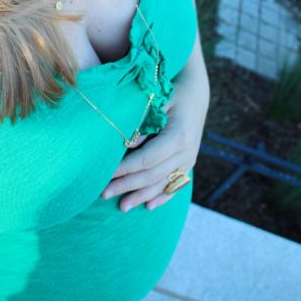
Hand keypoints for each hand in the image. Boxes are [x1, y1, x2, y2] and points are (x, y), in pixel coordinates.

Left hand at [100, 76, 208, 211]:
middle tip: (104, 194)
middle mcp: (187, 152)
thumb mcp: (157, 102)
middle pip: (152, 175)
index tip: (105, 175)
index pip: (147, 160)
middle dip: (127, 186)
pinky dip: (162, 197)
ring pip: (163, 184)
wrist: (196, 94)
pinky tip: (149, 206)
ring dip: (141, 196)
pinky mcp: (190, 163)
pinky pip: (176, 185)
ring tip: (122, 207)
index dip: (125, 170)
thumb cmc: (171, 94)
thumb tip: (126, 145)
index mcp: (178, 136)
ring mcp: (190, 159)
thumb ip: (143, 123)